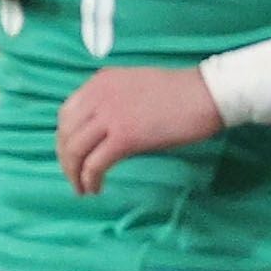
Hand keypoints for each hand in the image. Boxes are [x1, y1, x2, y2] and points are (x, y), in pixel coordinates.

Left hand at [55, 66, 224, 194]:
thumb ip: (114, 100)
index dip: (65, 138)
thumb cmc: (181, 92)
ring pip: (75, 150)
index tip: (72, 154)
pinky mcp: (124, 137)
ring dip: (74, 173)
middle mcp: (98, 96)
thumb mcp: (136, 85)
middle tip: (74, 176)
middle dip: (65, 159)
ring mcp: (110, 116)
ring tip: (82, 188)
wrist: (205, 95)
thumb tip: (105, 128)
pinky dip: (90, 179)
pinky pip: (95, 164)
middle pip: (65, 133)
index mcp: (100, 82)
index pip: (67, 113)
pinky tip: (95, 188)